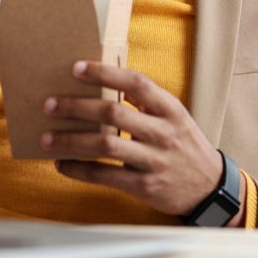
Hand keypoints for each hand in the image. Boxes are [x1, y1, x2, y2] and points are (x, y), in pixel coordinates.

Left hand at [41, 61, 243, 221]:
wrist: (210, 189)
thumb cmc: (185, 146)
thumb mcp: (175, 118)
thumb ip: (146, 102)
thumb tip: (106, 82)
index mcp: (170, 110)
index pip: (136, 82)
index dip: (105, 73)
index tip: (76, 68)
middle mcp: (163, 132)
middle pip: (113, 112)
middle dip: (76, 106)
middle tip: (49, 104)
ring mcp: (154, 160)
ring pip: (105, 144)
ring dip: (71, 140)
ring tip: (46, 138)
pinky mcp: (145, 186)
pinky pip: (105, 176)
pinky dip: (79, 170)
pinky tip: (62, 164)